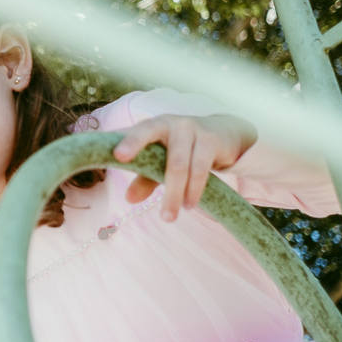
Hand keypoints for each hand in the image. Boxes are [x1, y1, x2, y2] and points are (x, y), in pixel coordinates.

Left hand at [112, 114, 256, 221]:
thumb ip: (145, 176)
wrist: (223, 132)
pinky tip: (189, 204)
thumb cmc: (182, 146)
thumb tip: (129, 198)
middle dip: (149, 178)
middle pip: (160, 154)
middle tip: (152, 208)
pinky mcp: (211, 140)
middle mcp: (171, 124)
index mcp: (153, 125)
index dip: (128, 141)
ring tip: (169, 217)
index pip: (137, 131)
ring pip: (179, 165)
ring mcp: (192, 129)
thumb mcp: (162, 159)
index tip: (118, 156)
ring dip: (174, 194)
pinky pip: (200, 168)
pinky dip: (194, 189)